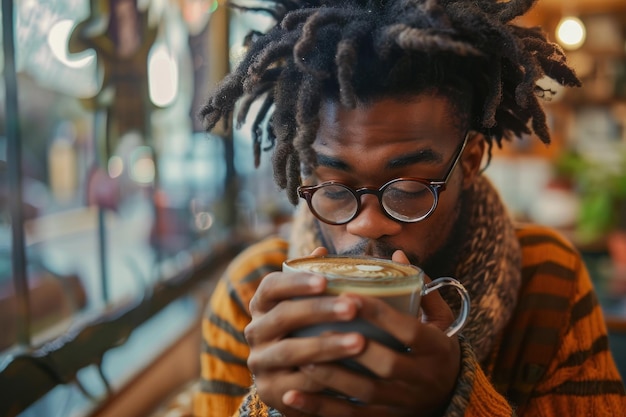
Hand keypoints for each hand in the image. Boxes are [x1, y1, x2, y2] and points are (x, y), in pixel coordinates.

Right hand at [244, 247, 368, 415]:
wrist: (299, 385)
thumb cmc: (310, 333)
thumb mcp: (310, 307)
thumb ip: (315, 280)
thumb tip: (322, 251)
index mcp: (263, 305)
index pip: (271, 286)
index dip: (296, 282)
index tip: (325, 280)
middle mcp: (255, 331)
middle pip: (283, 316)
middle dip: (319, 311)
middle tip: (352, 308)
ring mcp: (260, 362)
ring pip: (291, 352)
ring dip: (327, 346)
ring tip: (360, 342)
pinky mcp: (269, 391)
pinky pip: (297, 385)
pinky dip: (325, 378)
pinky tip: (351, 374)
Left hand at [280, 250, 460, 415]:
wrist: (449, 396)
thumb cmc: (435, 348)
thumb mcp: (439, 320)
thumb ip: (421, 289)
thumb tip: (397, 255)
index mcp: (437, 347)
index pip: (409, 329)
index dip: (379, 314)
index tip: (347, 296)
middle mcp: (423, 377)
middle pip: (387, 364)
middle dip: (353, 347)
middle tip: (321, 327)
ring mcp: (403, 402)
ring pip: (366, 392)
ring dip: (332, 377)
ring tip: (302, 359)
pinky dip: (319, 408)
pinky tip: (292, 397)